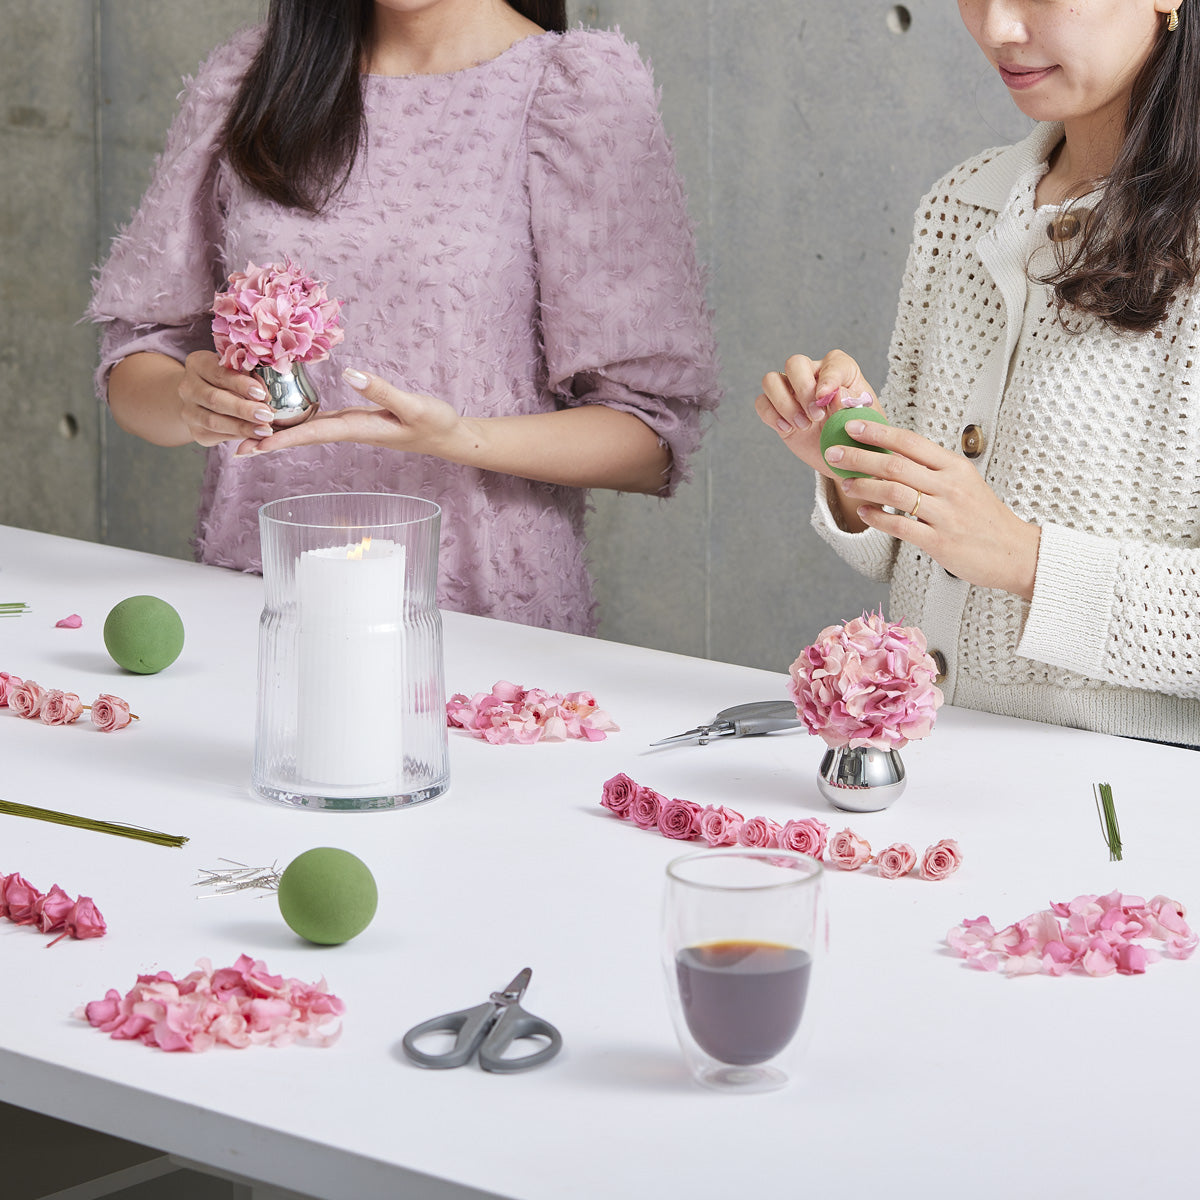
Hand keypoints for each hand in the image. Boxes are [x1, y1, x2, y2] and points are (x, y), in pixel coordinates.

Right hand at [179, 351, 275, 446]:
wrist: (201, 399)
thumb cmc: (227, 380)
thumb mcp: (236, 370)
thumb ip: (249, 376)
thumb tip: (267, 395)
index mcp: (197, 364)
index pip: (218, 373)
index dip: (240, 384)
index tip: (261, 393)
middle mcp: (187, 388)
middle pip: (214, 400)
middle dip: (243, 409)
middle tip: (267, 415)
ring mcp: (189, 411)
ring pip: (214, 422)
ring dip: (243, 427)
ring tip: (265, 430)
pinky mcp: (196, 432)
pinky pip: (217, 436)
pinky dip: (239, 436)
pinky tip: (256, 436)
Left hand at [239, 369, 465, 458]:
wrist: (449, 436)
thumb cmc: (435, 423)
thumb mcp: (412, 405)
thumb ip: (382, 389)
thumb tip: (349, 373)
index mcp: (358, 428)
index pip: (312, 434)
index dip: (281, 438)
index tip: (253, 444)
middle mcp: (350, 430)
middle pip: (301, 437)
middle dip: (269, 442)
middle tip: (233, 447)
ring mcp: (352, 427)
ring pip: (308, 431)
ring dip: (279, 434)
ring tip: (247, 436)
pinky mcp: (357, 420)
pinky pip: (319, 423)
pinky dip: (297, 423)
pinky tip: (283, 419)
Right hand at [755, 350, 880, 477]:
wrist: (844, 457)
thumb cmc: (857, 434)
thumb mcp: (864, 422)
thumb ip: (852, 405)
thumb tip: (836, 394)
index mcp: (841, 371)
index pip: (832, 362)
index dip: (828, 378)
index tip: (825, 398)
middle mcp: (813, 375)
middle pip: (794, 364)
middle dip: (802, 390)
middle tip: (816, 416)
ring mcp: (792, 391)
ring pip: (771, 380)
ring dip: (785, 404)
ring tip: (803, 425)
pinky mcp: (777, 410)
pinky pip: (762, 403)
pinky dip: (772, 416)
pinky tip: (788, 429)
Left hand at [826, 417, 1041, 598]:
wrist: (1015, 553)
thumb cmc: (984, 517)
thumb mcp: (964, 483)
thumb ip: (932, 470)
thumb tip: (894, 454)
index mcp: (954, 467)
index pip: (910, 441)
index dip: (878, 432)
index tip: (852, 426)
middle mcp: (950, 486)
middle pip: (895, 464)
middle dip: (859, 456)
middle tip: (833, 453)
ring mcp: (945, 514)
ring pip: (894, 492)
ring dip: (864, 486)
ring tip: (845, 483)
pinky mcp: (940, 541)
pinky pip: (901, 526)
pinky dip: (877, 518)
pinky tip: (864, 513)